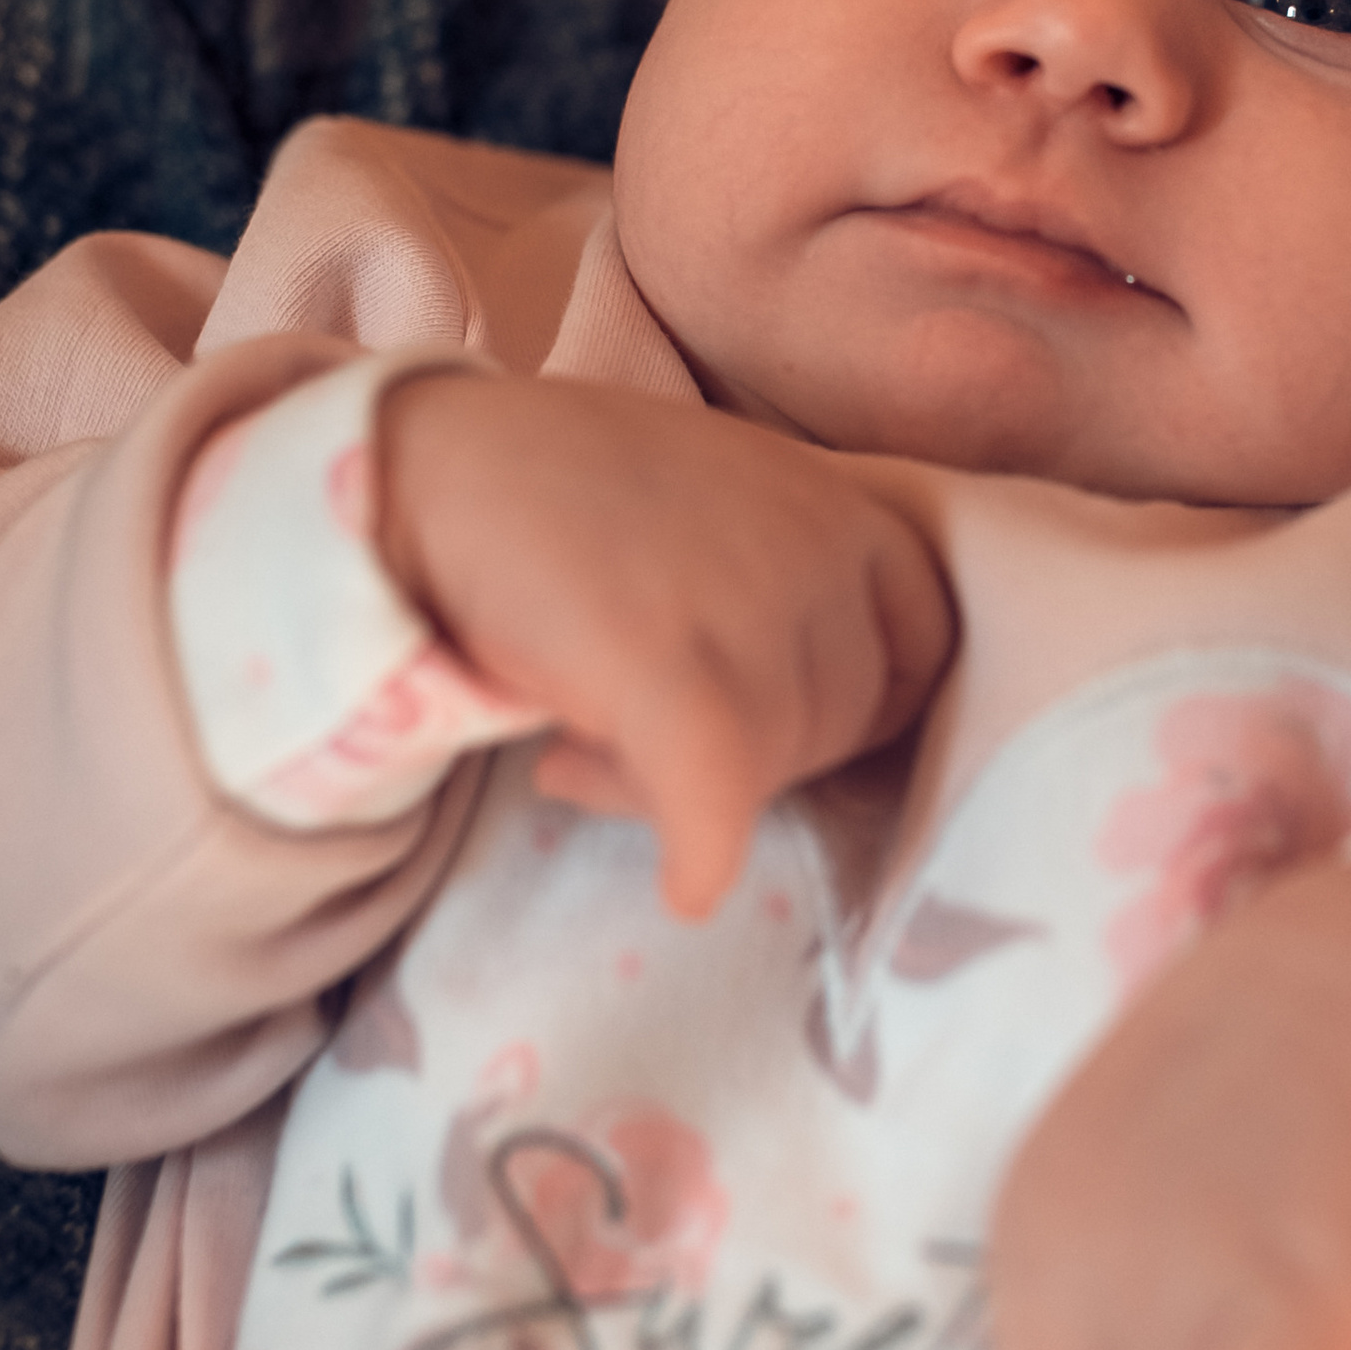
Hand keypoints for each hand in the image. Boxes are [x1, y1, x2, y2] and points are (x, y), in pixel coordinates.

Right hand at [376, 375, 954, 917]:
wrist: (427, 464)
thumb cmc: (564, 500)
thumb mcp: (715, 507)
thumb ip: (781, 593)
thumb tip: (783, 747)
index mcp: (837, 502)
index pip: (923, 643)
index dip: (860, 706)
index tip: (767, 723)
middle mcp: (813, 539)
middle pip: (847, 718)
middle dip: (753, 755)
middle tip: (634, 741)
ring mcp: (744, 597)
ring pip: (778, 762)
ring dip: (686, 787)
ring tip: (585, 751)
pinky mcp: (663, 661)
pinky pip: (720, 795)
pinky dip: (705, 852)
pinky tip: (685, 885)